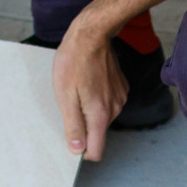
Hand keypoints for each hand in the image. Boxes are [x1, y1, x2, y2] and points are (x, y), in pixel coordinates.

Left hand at [52, 26, 128, 160]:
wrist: (92, 34)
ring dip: (89, 110)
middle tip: (68, 103)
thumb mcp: (65, 95)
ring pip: (102, 116)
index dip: (82, 151)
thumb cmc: (73, 62)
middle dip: (83, 125)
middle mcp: (115, 109)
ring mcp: (120, 97)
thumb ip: (73, 125)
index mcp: (100, 114)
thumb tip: (77, 150)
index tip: (70, 141)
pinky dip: (97, 98)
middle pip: (97, 133)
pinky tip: (87, 80)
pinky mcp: (121, 86)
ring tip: (77, 88)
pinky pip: (107, 102)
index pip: (96, 151)